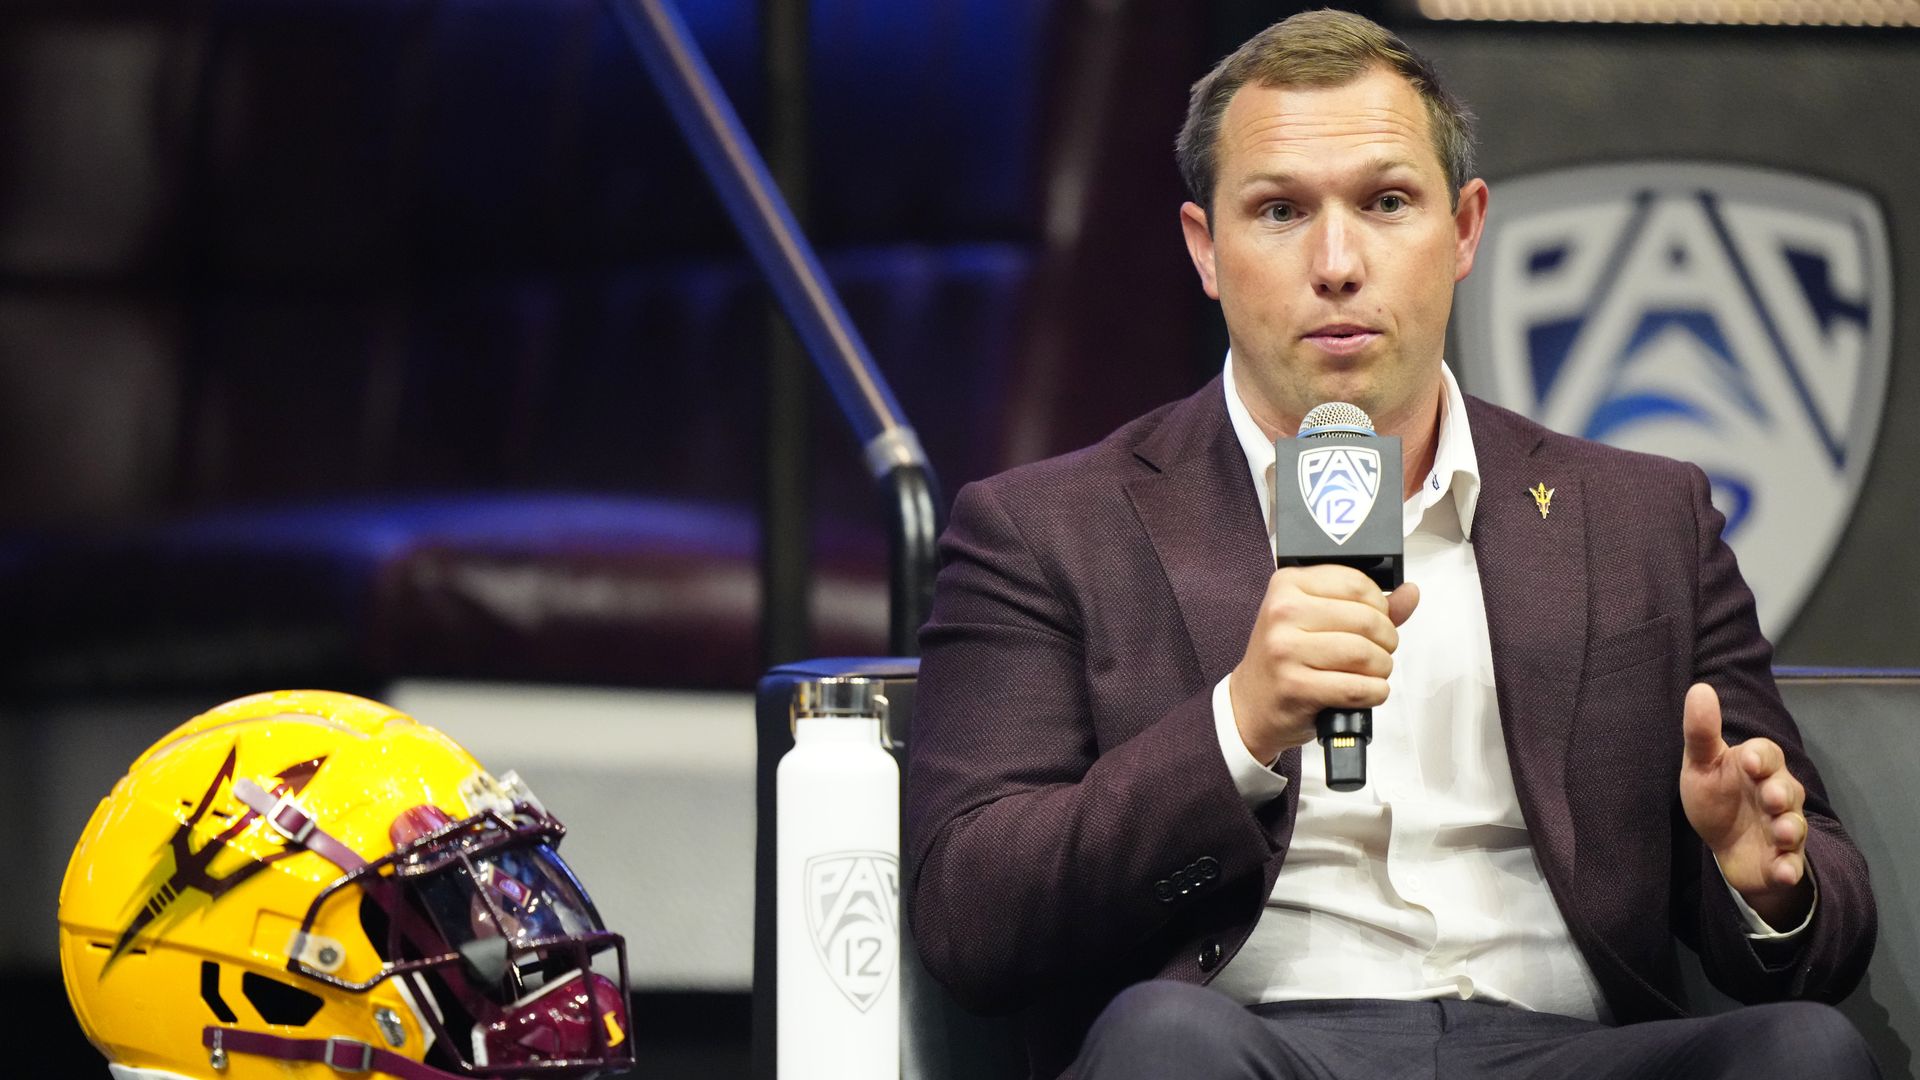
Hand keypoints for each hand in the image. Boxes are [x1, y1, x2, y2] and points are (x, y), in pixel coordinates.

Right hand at [1228, 565, 1418, 764]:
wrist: (1250, 705)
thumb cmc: (1285, 660)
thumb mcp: (1317, 620)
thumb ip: (1367, 605)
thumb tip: (1409, 593)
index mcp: (1288, 585)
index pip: (1357, 583)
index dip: (1381, 606)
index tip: (1375, 619)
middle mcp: (1283, 612)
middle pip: (1368, 620)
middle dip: (1386, 641)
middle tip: (1377, 652)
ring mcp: (1286, 649)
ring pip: (1366, 654)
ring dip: (1382, 669)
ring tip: (1370, 673)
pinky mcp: (1296, 686)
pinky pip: (1358, 687)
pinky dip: (1374, 693)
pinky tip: (1364, 692)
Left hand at [1679, 682, 1813, 927]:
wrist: (1725, 845)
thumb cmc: (1715, 795)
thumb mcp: (1701, 764)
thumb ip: (1701, 732)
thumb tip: (1699, 688)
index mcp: (1758, 768)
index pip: (1767, 754)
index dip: (1761, 757)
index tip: (1749, 761)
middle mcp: (1777, 795)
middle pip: (1787, 790)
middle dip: (1779, 793)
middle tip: (1769, 797)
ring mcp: (1783, 829)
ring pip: (1794, 826)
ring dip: (1789, 829)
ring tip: (1781, 832)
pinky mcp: (1782, 861)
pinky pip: (1790, 865)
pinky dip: (1788, 869)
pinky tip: (1783, 871)